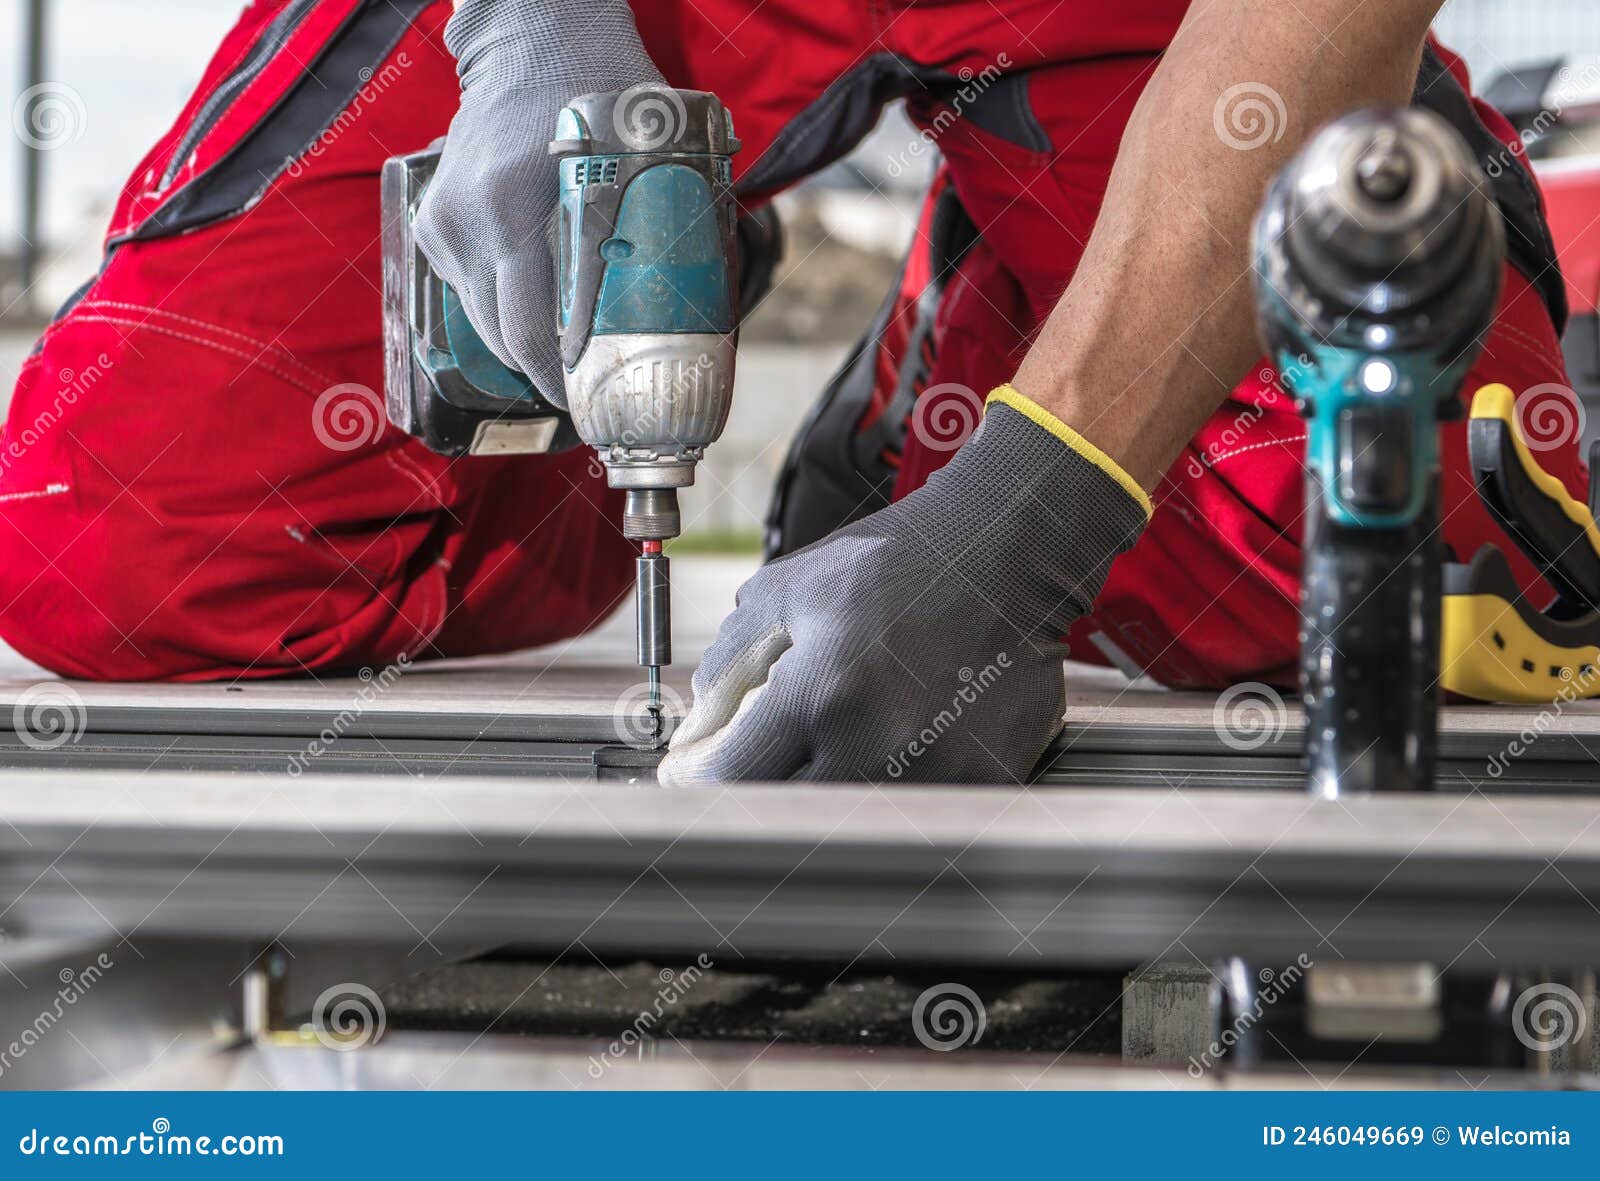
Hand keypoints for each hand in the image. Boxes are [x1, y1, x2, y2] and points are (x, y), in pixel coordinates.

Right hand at [413, 0, 663, 403]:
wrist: (531, 37)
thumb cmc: (601, 91)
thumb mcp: (652, 154)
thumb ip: (675, 225)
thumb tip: (705, 309)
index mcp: (522, 207)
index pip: (537, 331)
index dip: (568, 382)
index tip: (597, 407)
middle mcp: (473, 222)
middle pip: (508, 340)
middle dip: (551, 376)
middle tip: (591, 394)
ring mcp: (447, 225)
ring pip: (485, 324)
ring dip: (527, 349)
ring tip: (568, 361)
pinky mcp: (435, 226)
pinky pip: (470, 295)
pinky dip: (504, 311)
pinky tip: (539, 311)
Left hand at [657, 388, 1151, 784]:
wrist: (1006, 554)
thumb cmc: (895, 563)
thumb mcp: (788, 587)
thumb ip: (729, 662)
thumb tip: (696, 731)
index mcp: (821, 692)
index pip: (733, 779)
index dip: (702, 781)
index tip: (697, 774)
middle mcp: (877, 741)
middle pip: (786, 811)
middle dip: (764, 787)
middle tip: (763, 759)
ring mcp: (935, 771)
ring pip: (849, 817)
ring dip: (828, 790)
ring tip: (835, 739)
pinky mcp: (981, 781)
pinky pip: (912, 810)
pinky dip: (891, 787)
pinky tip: (894, 741)